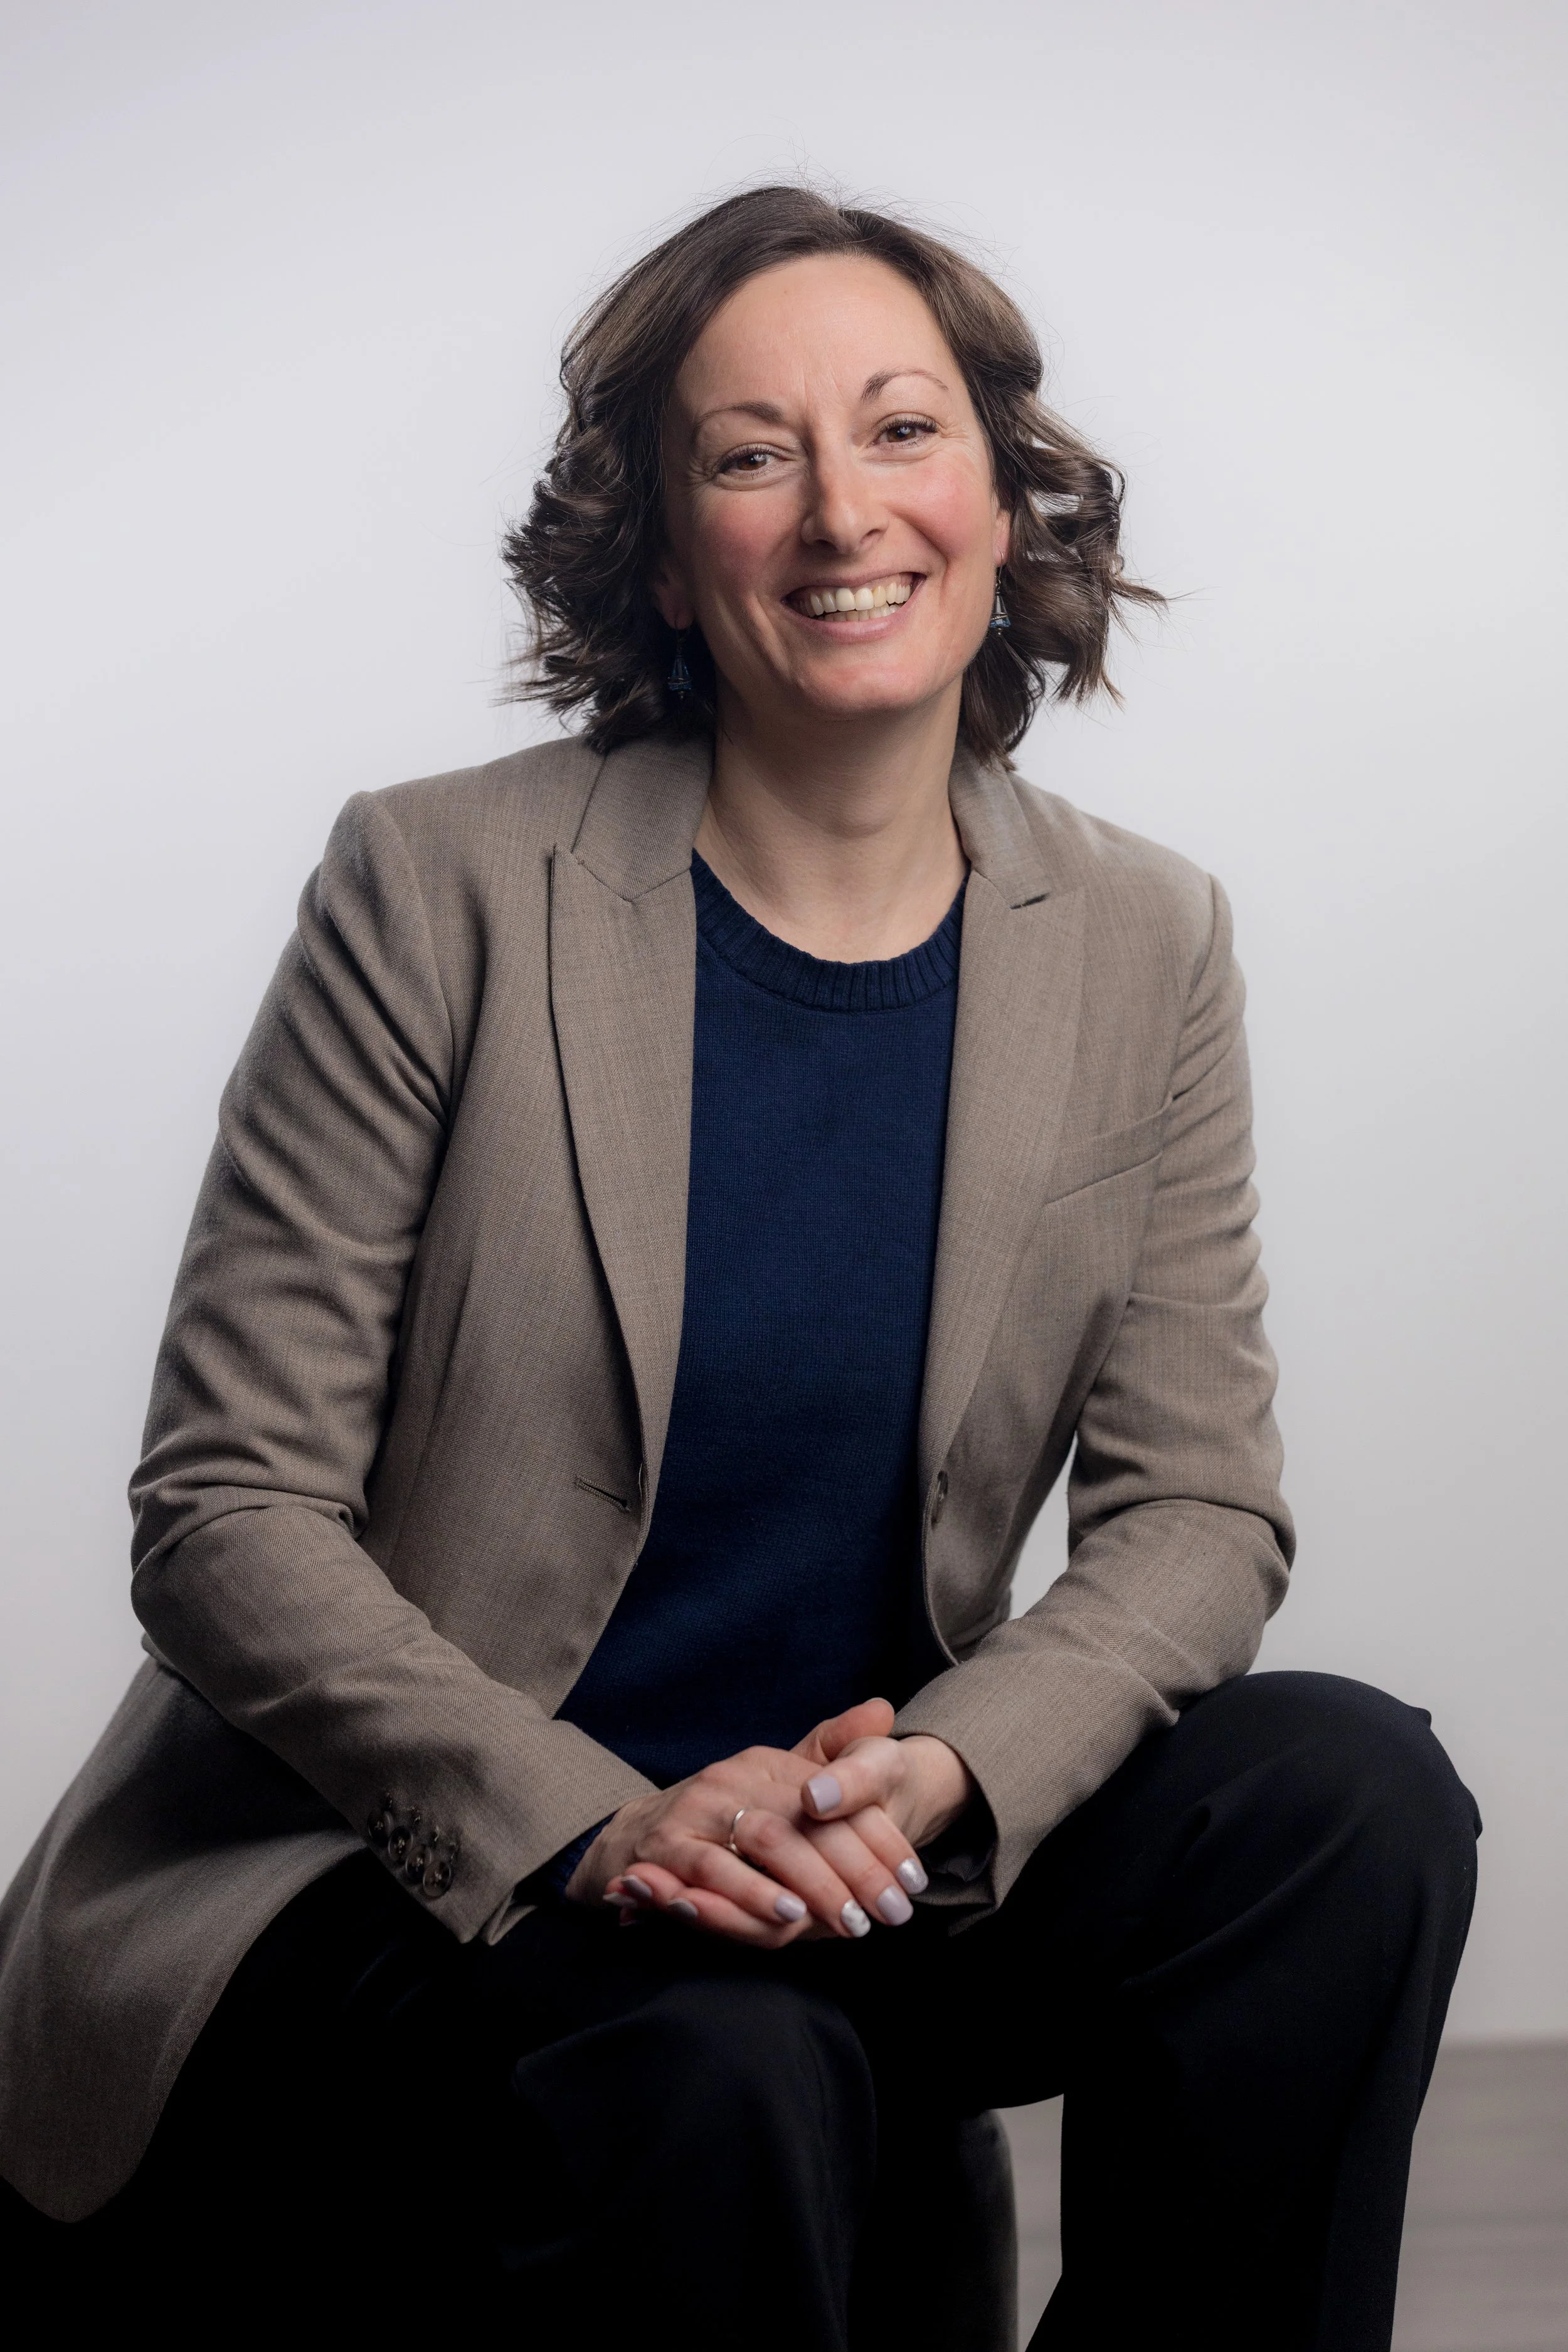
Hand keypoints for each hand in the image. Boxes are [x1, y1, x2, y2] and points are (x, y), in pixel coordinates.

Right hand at [565, 1700, 974, 1949]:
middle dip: (857, 1870)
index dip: (880, 1840)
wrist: (631, 1838)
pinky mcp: (665, 1845)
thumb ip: (830, 1760)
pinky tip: (786, 1917)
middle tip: (892, 1914)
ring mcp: (698, 1808)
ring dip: (812, 1884)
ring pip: (766, 1841)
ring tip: (848, 1919)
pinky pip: (711, 1869)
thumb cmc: (721, 1823)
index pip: (837, 1798)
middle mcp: (735, 1778)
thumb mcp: (778, 1789)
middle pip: (809, 1820)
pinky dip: (751, 1893)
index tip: (913, 1882)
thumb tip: (884, 1708)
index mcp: (769, 1764)